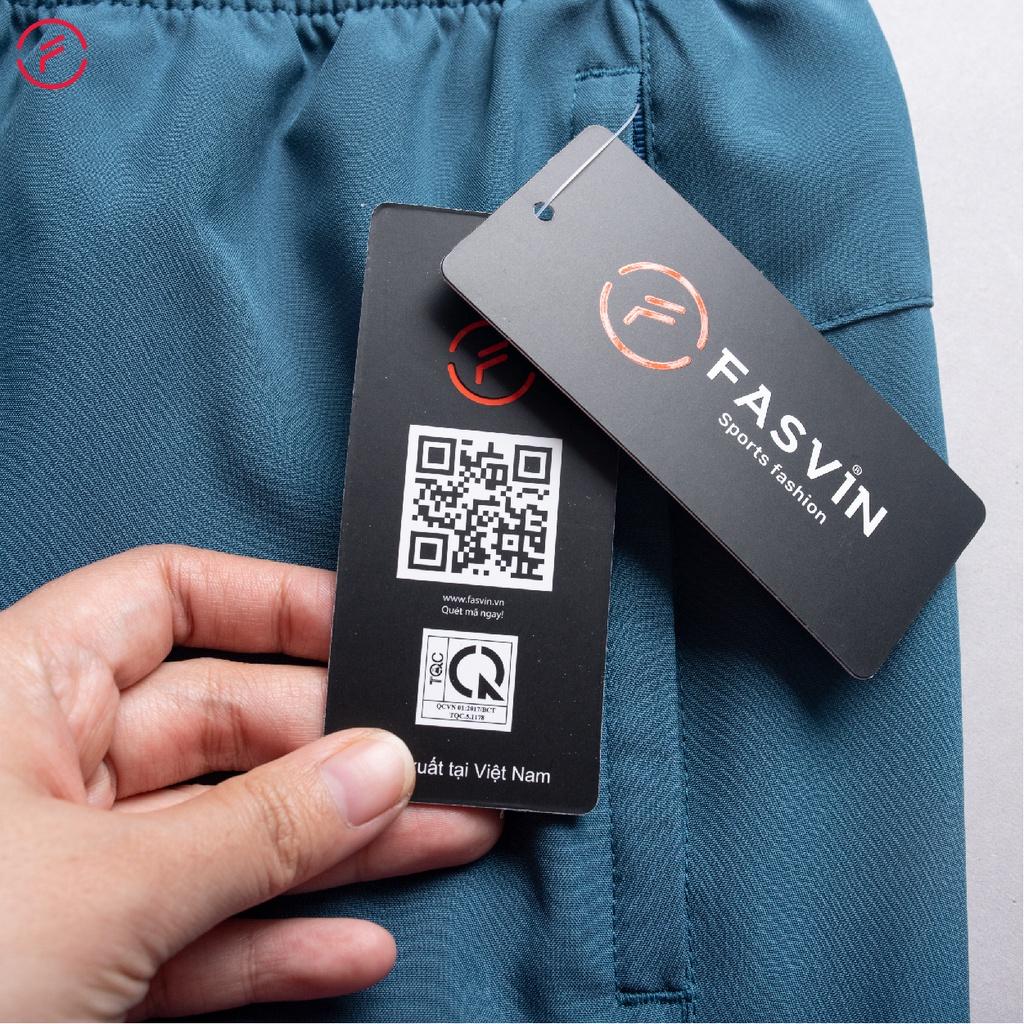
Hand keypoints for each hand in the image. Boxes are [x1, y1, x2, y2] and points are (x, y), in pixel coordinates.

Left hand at [0, 545, 500, 1020]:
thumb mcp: (103, 887)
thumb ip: (256, 828)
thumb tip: (380, 768)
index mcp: (24, 691)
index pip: (167, 598)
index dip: (273, 604)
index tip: (372, 629)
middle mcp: (49, 765)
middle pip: (227, 726)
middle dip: (340, 751)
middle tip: (440, 764)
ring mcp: (70, 870)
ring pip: (230, 834)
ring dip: (339, 847)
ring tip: (446, 838)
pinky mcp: (82, 965)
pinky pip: (201, 935)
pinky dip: (277, 946)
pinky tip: (355, 947)